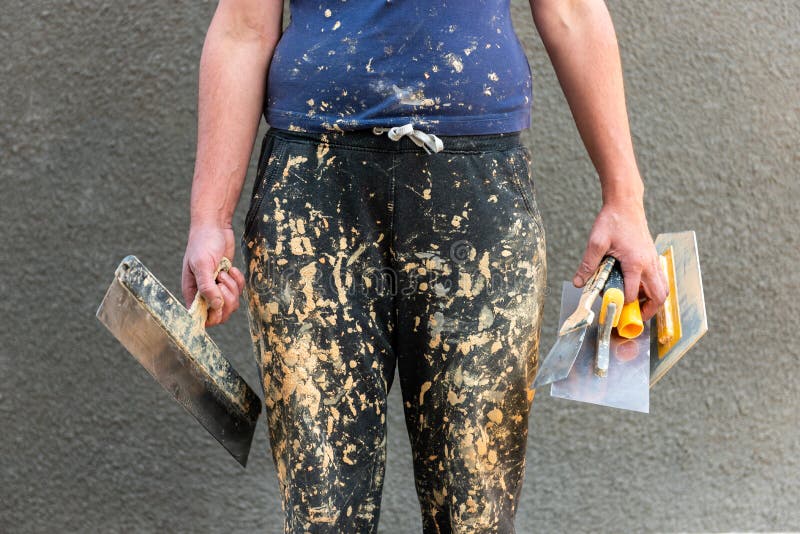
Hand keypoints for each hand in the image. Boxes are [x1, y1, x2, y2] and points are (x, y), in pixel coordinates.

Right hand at [181, 224, 244, 326]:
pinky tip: (232, 268)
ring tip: (225, 271)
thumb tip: (216, 306)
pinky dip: (238, 281)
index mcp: (192, 292)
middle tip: (222, 281)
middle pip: (220, 314)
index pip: (202, 318)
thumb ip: (207, 286)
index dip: (213, 315)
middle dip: (227, 299)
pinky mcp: (229, 280)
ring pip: (231, 304)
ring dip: (232, 288)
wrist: (214, 227)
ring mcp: (217, 287)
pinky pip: (239, 291)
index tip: (218, 301)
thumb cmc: (203, 243)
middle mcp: (204, 293)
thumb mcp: (202, 264)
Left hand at [573, 201, 667, 320]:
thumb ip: (587, 264)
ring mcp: (653, 260)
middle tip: (633, 317)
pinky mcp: (652, 256)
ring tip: (636, 306)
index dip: (622, 304)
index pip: (632, 294)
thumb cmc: (612, 220)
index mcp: (635, 262)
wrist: (625, 203)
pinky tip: (637, 288)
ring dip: (652, 301)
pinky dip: (653, 289)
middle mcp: (649, 263)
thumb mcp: (596, 242)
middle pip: (659, 296)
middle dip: (648, 310)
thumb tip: (579, 283)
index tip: (611, 309)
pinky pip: (659, 279)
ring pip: (662, 288)